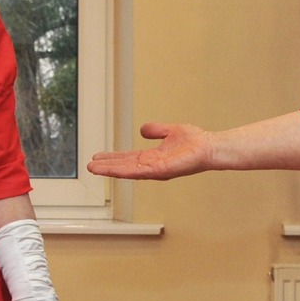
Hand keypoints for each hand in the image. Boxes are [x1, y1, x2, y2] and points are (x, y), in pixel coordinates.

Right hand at [86, 122, 217, 180]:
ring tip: (94, 168)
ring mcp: (155, 170)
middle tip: (90, 166)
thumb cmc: (195, 142)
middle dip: (107, 166)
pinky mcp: (160, 171)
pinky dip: (124, 170)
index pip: (127, 159)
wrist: (209, 147)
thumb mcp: (170, 131)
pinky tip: (113, 169)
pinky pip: (139, 171)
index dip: (112, 158)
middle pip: (124, 167)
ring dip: (110, 170)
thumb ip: (156, 130)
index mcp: (152, 157)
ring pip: (127, 171)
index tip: (98, 157)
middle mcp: (151, 166)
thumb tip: (143, 129)